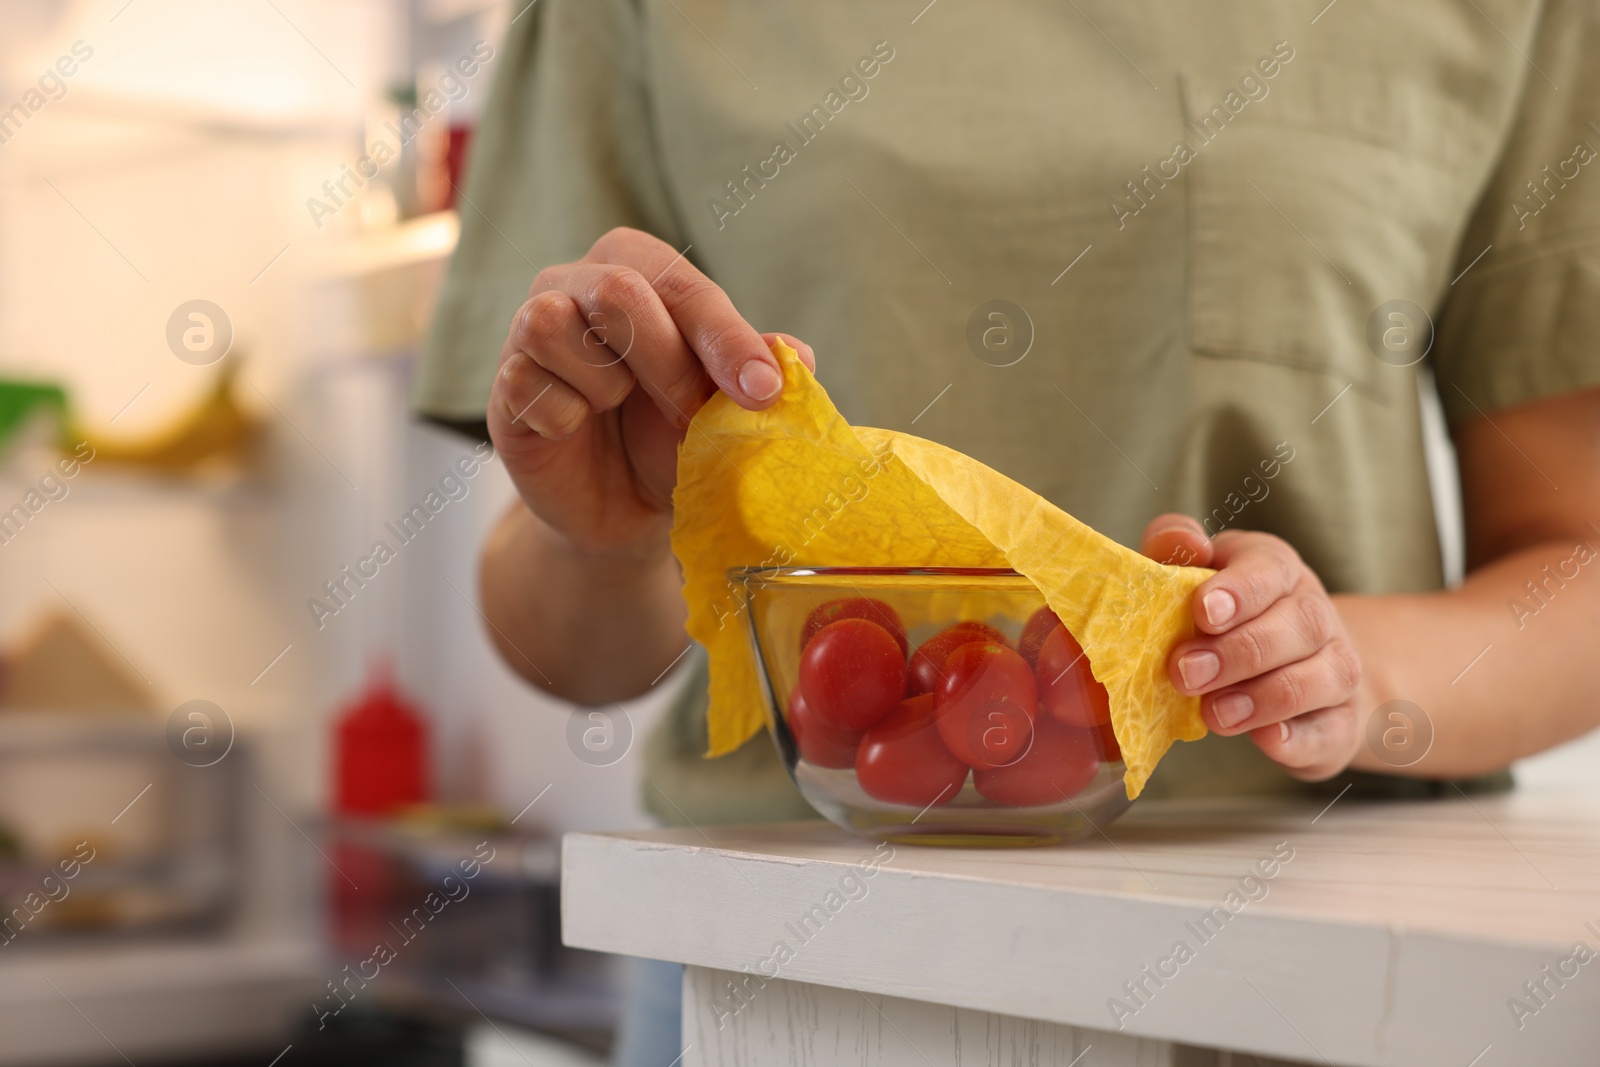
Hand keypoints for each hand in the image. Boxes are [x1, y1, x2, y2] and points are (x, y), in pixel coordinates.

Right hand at [486, 227, 813, 557]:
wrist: (624, 506)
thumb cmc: (676, 436)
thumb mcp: (726, 406)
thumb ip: (760, 371)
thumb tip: (794, 353)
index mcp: (636, 265)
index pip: (680, 283)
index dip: (725, 338)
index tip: (762, 392)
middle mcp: (574, 281)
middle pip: (615, 290)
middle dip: (668, 364)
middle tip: (692, 418)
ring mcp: (527, 329)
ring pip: (553, 325)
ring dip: (605, 385)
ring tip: (617, 410)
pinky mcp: (503, 383)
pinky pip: (526, 383)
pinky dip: (565, 416)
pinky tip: (576, 430)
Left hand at [1140, 515, 1363, 779]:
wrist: (1290, 667)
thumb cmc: (1222, 615)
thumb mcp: (1192, 572)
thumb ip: (1175, 548)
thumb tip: (1183, 543)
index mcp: (1276, 569)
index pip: (1269, 568)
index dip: (1239, 589)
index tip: (1203, 612)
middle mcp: (1314, 613)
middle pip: (1299, 623)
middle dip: (1239, 651)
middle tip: (1185, 673)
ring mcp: (1335, 668)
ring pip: (1322, 676)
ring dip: (1266, 697)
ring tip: (1214, 714)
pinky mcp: (1339, 722)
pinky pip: (1331, 729)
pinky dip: (1300, 738)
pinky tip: (1267, 739)